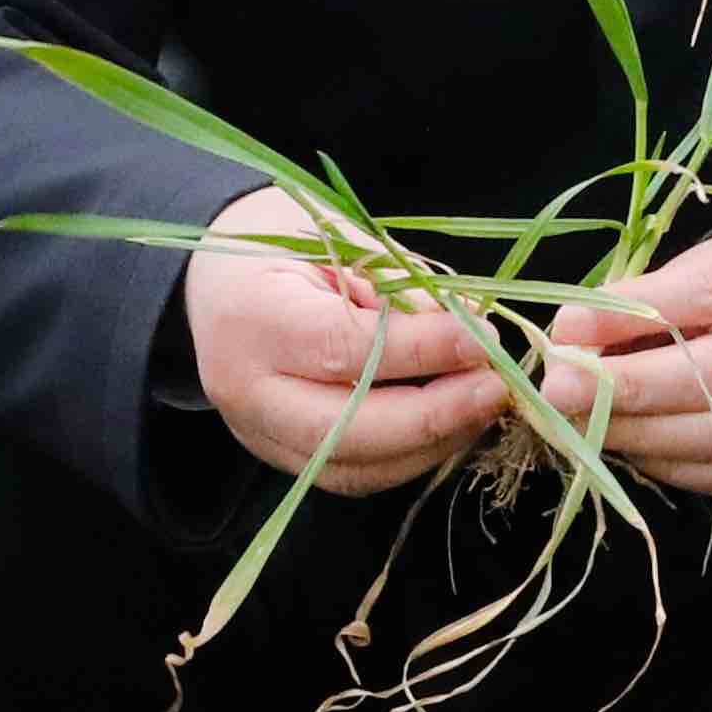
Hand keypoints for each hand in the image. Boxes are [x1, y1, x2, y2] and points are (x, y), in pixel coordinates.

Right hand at [185, 185, 503, 497]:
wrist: (215, 279)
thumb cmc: (277, 244)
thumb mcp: (337, 238)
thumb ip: (400, 285)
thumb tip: (472, 327)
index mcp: (251, 321)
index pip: (344, 349)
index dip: (422, 349)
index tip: (482, 338)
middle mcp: (245, 390)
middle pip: (348, 429)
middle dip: (436, 415)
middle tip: (496, 386)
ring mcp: (258, 433)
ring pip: (355, 467)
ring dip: (432, 444)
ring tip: (482, 404)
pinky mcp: (280, 456)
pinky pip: (352, 474)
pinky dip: (410, 457)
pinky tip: (451, 424)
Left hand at [534, 220, 711, 498]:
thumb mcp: (708, 264)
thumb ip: (645, 299)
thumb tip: (570, 339)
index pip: (707, 295)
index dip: (632, 314)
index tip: (568, 325)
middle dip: (627, 386)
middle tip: (559, 388)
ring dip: (638, 432)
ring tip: (580, 421)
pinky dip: (664, 462)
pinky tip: (626, 443)